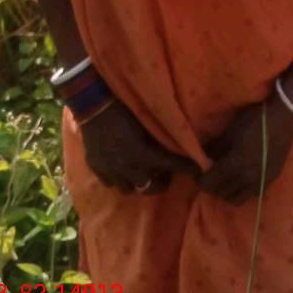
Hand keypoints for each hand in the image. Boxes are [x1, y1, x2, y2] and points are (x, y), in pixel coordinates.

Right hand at [79, 100, 200, 194]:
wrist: (93, 103)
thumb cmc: (124, 105)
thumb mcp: (146, 121)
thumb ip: (160, 137)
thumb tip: (177, 143)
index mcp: (141, 153)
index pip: (170, 165)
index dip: (186, 167)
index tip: (199, 170)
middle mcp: (126, 166)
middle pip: (149, 187)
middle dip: (160, 182)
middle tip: (165, 173)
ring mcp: (109, 169)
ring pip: (128, 189)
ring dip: (137, 182)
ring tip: (141, 171)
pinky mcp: (95, 167)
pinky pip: (110, 183)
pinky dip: (118, 178)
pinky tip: (122, 168)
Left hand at [198, 71, 292, 206]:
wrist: (284, 118)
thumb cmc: (254, 120)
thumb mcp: (230, 132)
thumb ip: (215, 149)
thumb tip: (201, 160)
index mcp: (236, 164)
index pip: (209, 183)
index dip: (199, 179)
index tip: (195, 172)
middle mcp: (248, 178)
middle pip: (220, 193)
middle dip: (210, 186)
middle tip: (206, 174)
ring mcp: (261, 182)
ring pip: (235, 199)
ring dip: (225, 192)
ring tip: (222, 179)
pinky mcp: (270, 181)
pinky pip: (250, 195)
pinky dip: (240, 191)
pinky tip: (238, 178)